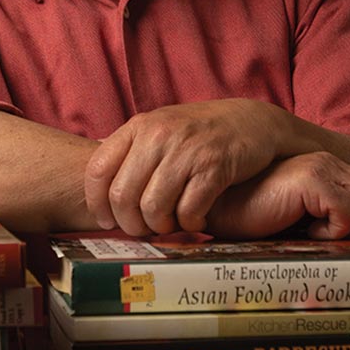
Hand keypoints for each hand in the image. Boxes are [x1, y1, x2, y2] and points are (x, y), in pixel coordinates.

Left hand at [83, 99, 292, 236]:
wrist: (252, 121)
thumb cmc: (201, 132)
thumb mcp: (161, 129)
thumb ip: (131, 152)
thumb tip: (97, 182)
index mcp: (139, 126)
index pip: (98, 170)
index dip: (97, 204)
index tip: (108, 221)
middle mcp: (158, 135)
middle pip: (123, 196)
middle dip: (131, 224)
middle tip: (145, 229)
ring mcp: (186, 150)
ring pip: (153, 208)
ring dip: (161, 227)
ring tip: (172, 224)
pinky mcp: (214, 166)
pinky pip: (188, 211)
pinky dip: (190, 224)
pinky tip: (197, 218)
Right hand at [201, 152, 349, 239]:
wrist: (219, 209)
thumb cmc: (255, 219)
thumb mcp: (300, 218)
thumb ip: (327, 217)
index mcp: (328, 168)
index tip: (345, 239)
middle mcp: (328, 162)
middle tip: (334, 238)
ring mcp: (321, 167)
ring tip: (319, 233)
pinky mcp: (311, 180)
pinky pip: (348, 212)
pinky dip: (334, 230)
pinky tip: (307, 231)